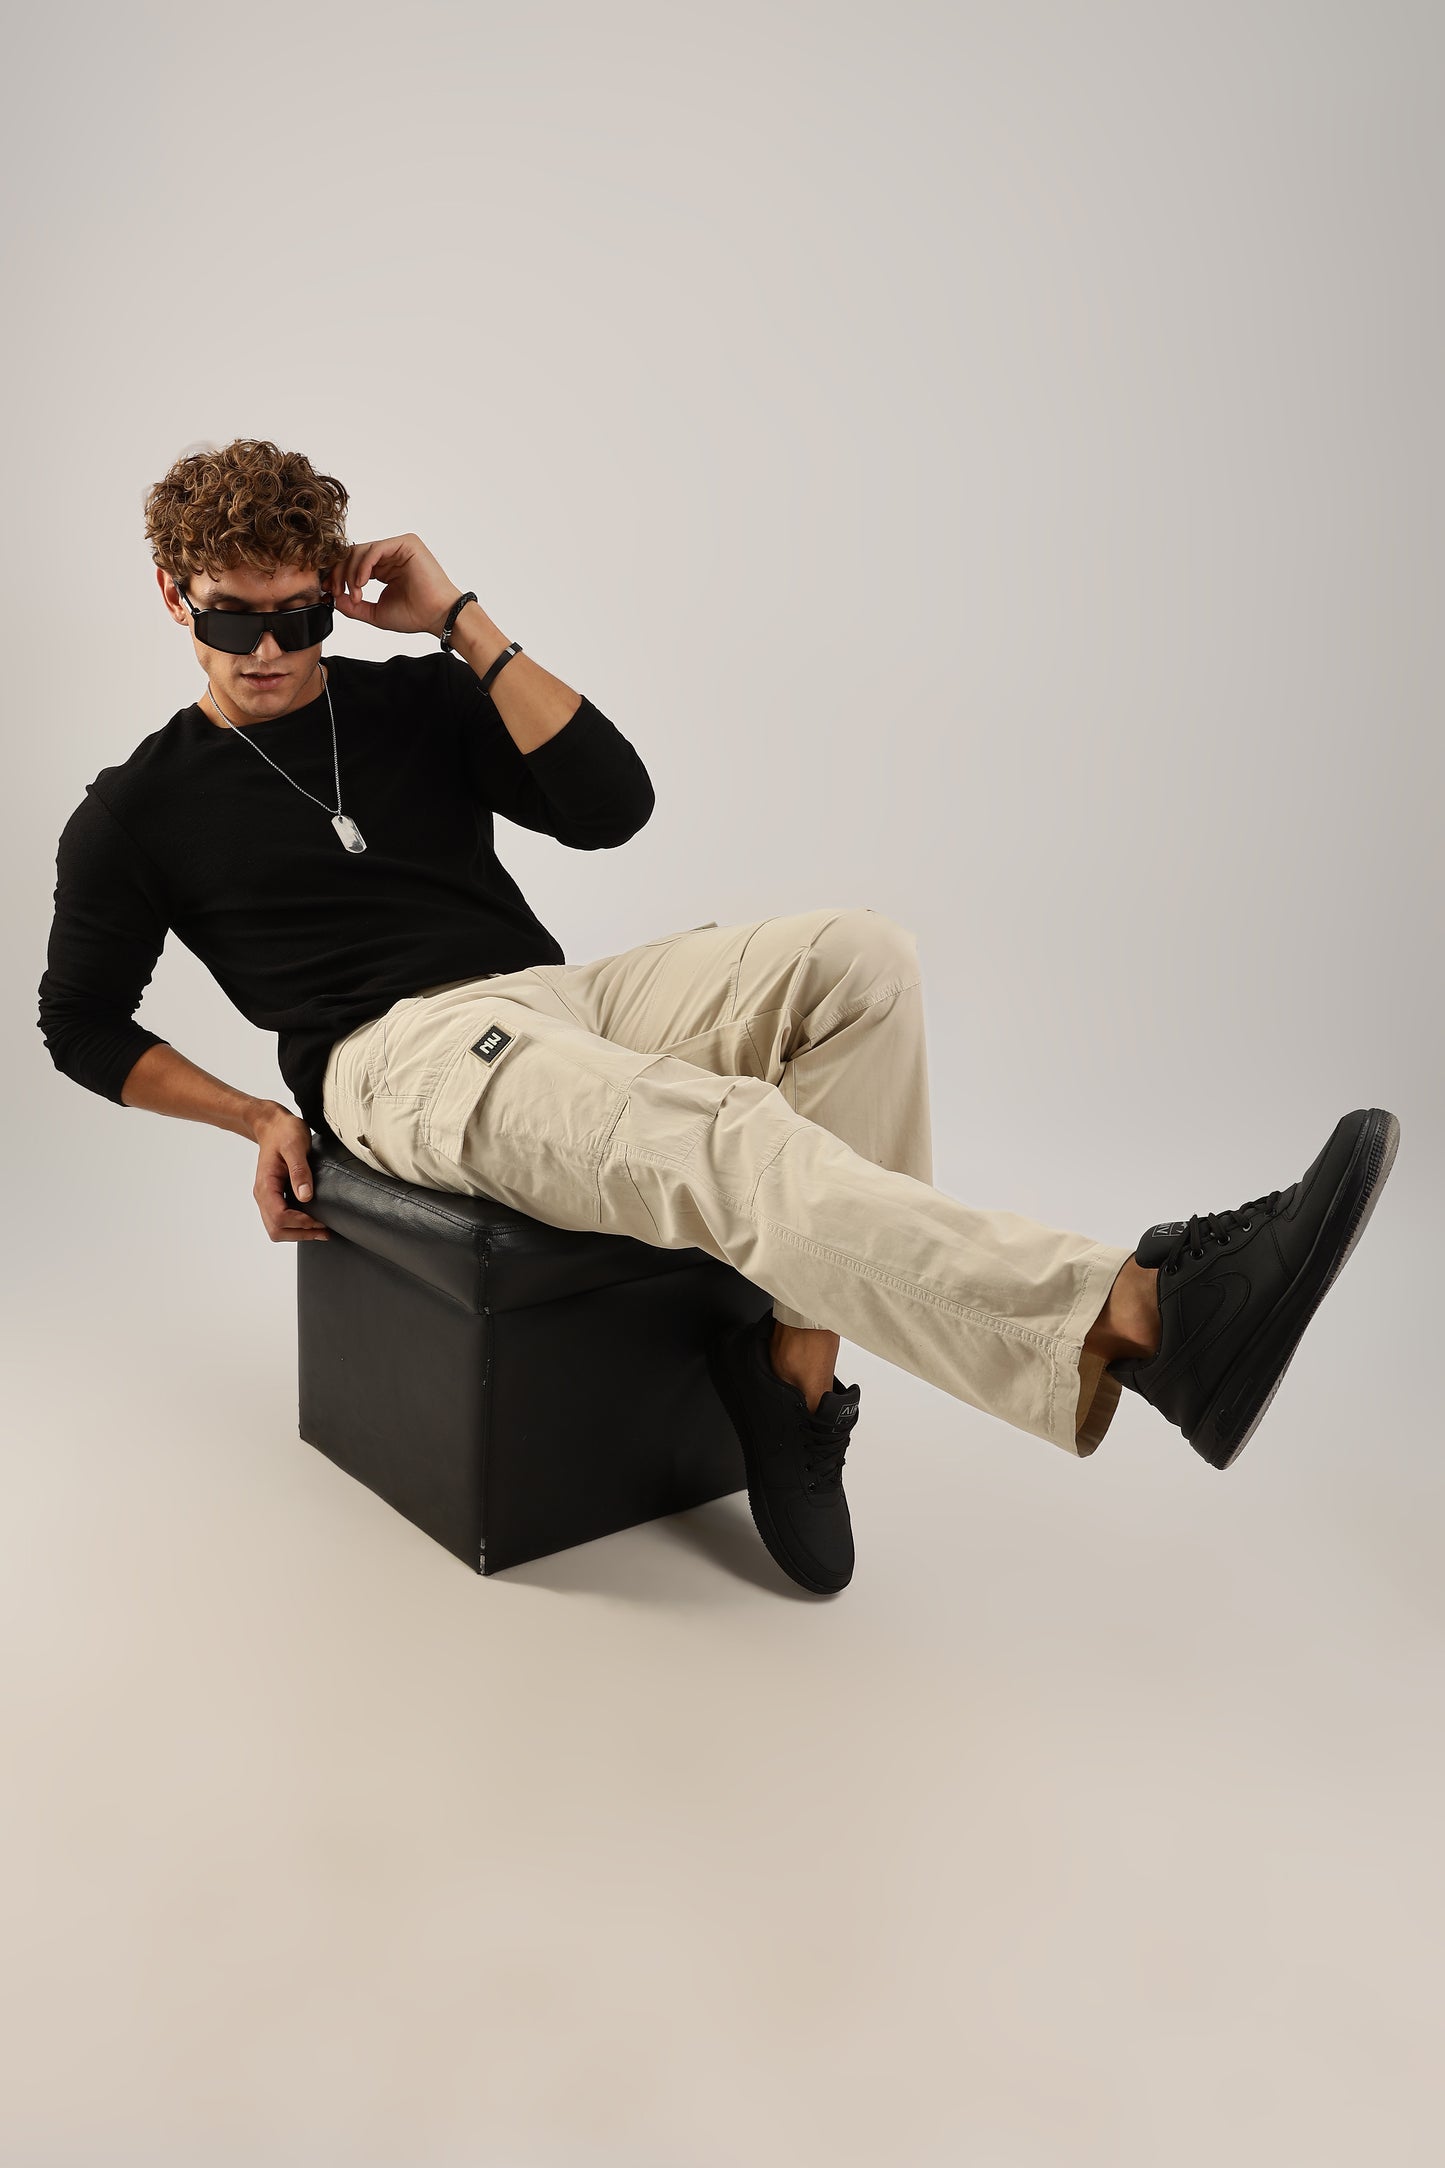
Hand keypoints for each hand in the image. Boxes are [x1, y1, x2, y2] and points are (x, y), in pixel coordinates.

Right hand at [252, 1105, 330, 1242]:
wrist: (273, 1125)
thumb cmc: (283, 1132)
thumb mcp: (295, 1146)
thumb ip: (300, 1171)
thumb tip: (305, 1196)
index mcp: (266, 1185)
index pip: (279, 1216)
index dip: (300, 1223)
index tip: (319, 1220)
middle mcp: (263, 1195)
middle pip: (276, 1230)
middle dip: (300, 1233)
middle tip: (323, 1230)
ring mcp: (268, 1197)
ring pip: (277, 1228)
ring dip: (298, 1233)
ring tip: (321, 1230)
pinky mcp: (275, 1196)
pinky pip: (281, 1219)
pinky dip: (296, 1226)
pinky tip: (312, 1222)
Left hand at [327, 533, 469, 638]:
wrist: (438, 616)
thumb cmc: (415, 615)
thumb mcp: (376, 613)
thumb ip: (354, 606)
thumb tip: (333, 600)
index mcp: (384, 568)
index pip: (353, 564)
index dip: (338, 576)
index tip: (329, 592)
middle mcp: (390, 556)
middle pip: (353, 554)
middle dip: (340, 573)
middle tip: (336, 592)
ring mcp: (398, 548)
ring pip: (361, 550)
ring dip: (351, 573)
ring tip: (354, 594)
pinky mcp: (406, 544)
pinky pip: (375, 549)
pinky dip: (363, 566)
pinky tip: (361, 583)